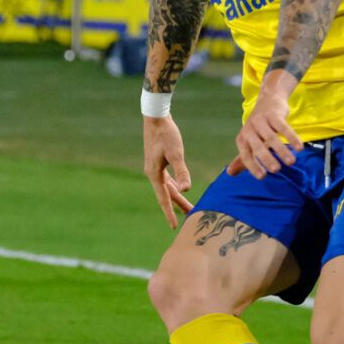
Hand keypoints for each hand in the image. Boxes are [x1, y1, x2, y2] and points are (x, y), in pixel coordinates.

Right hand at [144, 113, 193, 227]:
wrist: (156, 117)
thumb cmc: (166, 134)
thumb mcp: (176, 153)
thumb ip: (182, 171)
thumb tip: (186, 189)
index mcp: (154, 174)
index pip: (163, 198)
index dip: (169, 213)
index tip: (175, 226)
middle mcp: (152, 173)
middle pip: (167, 194)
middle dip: (178, 206)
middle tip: (191, 217)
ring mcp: (154, 167)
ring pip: (167, 187)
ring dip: (177, 197)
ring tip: (188, 207)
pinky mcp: (158, 161)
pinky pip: (167, 179)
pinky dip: (174, 186)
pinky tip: (180, 188)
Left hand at [227, 77, 301, 179]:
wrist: (268, 100)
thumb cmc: (258, 127)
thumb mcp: (249, 141)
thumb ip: (242, 159)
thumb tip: (230, 174)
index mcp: (242, 139)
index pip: (246, 155)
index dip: (253, 166)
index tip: (263, 177)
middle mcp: (249, 129)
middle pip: (258, 147)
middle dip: (267, 159)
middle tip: (276, 170)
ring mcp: (261, 121)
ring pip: (272, 138)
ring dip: (282, 150)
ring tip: (291, 162)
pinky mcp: (273, 114)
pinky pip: (284, 127)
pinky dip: (292, 138)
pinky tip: (299, 148)